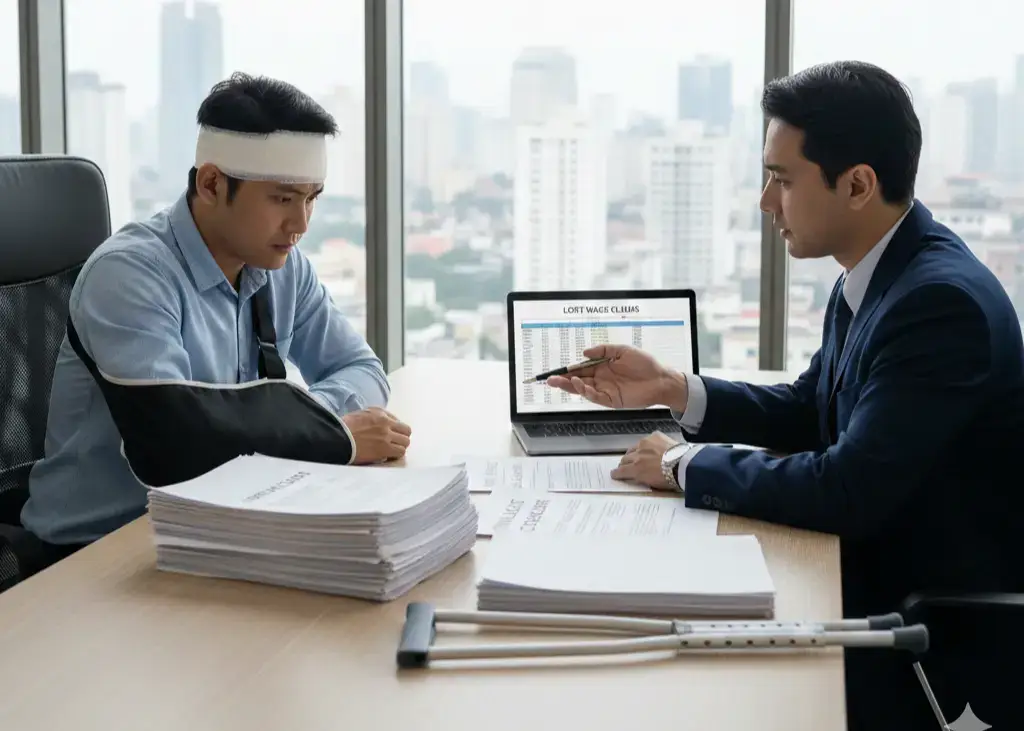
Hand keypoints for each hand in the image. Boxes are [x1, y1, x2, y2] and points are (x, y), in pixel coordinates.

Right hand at [341, 407, 411, 463]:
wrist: (337, 438)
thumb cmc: (343, 428)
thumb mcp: (359, 415)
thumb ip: (373, 418)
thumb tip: (381, 427)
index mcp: (379, 412)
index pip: (397, 420)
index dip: (395, 430)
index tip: (391, 435)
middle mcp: (385, 422)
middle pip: (406, 430)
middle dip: (402, 437)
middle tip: (394, 444)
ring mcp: (386, 435)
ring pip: (405, 442)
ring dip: (399, 447)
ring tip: (391, 452)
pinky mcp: (384, 448)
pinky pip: (399, 452)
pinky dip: (395, 455)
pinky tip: (388, 457)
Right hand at [545, 345, 687, 409]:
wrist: (661, 379)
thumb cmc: (645, 363)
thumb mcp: (623, 350)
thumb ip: (603, 350)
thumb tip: (584, 352)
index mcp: (602, 367)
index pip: (581, 369)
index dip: (568, 370)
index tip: (556, 370)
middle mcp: (602, 379)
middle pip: (578, 381)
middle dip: (564, 381)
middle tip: (550, 380)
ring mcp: (606, 391)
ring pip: (584, 390)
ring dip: (572, 387)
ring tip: (563, 382)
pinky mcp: (613, 401)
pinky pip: (596, 397)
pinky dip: (587, 392)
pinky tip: (581, 385)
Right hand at [611, 431, 678, 489]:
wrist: (684, 463)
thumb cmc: (671, 478)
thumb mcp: (652, 484)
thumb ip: (642, 478)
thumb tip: (638, 476)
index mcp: (636, 469)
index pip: (620, 471)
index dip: (616, 473)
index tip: (614, 474)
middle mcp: (637, 455)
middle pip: (625, 458)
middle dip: (625, 463)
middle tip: (628, 465)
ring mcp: (645, 443)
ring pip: (634, 448)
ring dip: (635, 452)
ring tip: (640, 456)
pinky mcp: (654, 436)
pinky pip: (647, 440)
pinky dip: (648, 444)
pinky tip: (654, 448)